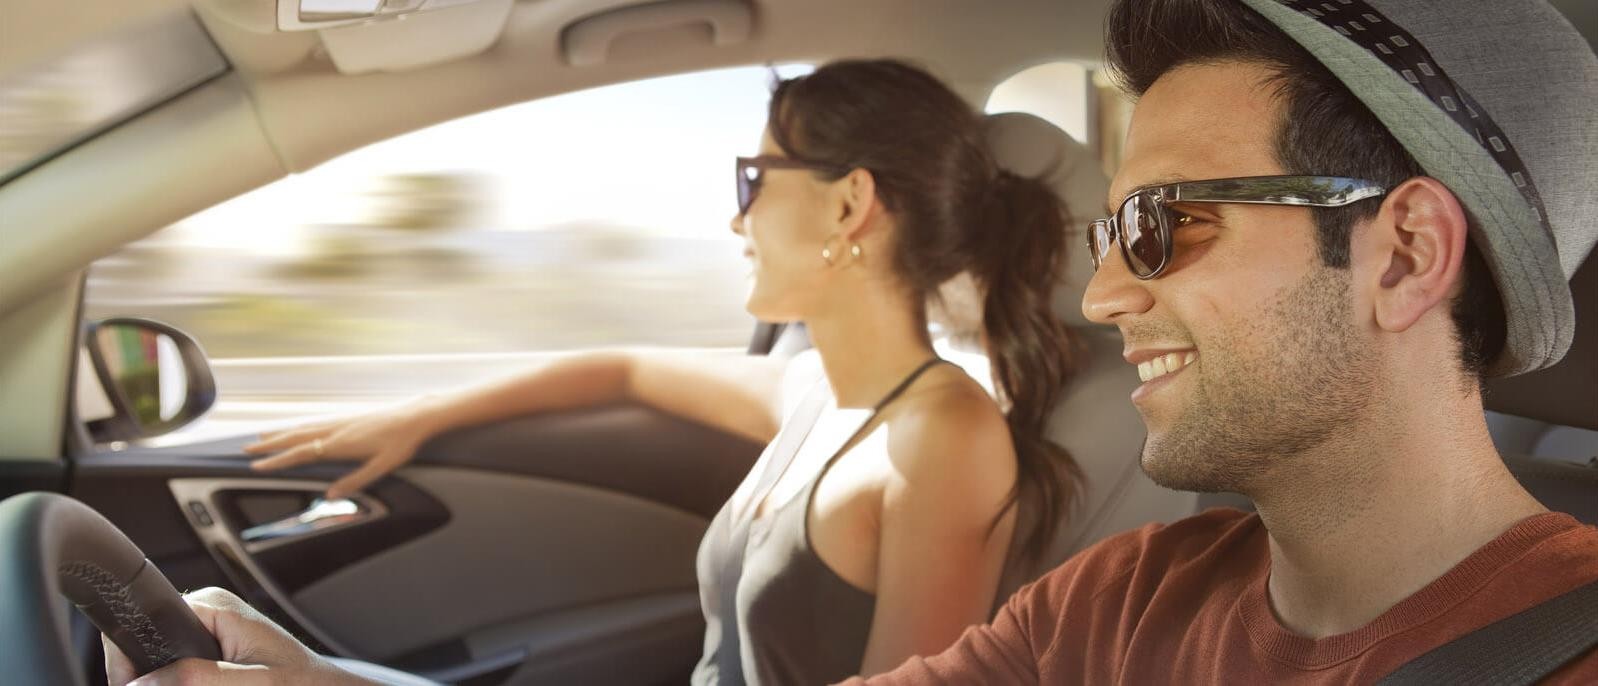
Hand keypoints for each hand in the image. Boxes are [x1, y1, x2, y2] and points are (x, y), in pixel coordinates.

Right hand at [103, 587, 372, 684]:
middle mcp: (208, 613)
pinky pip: (178, 669)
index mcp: (214, 606)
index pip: (146, 622)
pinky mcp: (212, 652)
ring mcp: (208, 632)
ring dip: (162, 681)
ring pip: (160, 663)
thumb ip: (195, 678)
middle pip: (147, 646)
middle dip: (146, 677)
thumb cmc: (301, 683)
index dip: (129, 659)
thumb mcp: (250, 682)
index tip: (129, 685)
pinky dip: (177, 682)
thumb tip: (142, 682)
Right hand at [245, 402, 441, 498]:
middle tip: (245, 449)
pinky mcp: (347, 418)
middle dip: (269, 444)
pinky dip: (298, 427)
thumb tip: (330, 495)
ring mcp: (340, 422)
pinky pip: (315, 423)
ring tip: (261, 436)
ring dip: (280, 433)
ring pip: (303, 428)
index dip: (277, 460)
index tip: (256, 464)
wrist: (416, 416)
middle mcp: (336, 430)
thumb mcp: (382, 466)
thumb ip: (356, 481)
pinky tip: (295, 430)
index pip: (300, 453)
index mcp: (340, 444)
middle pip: (295, 437)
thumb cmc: (401, 442)